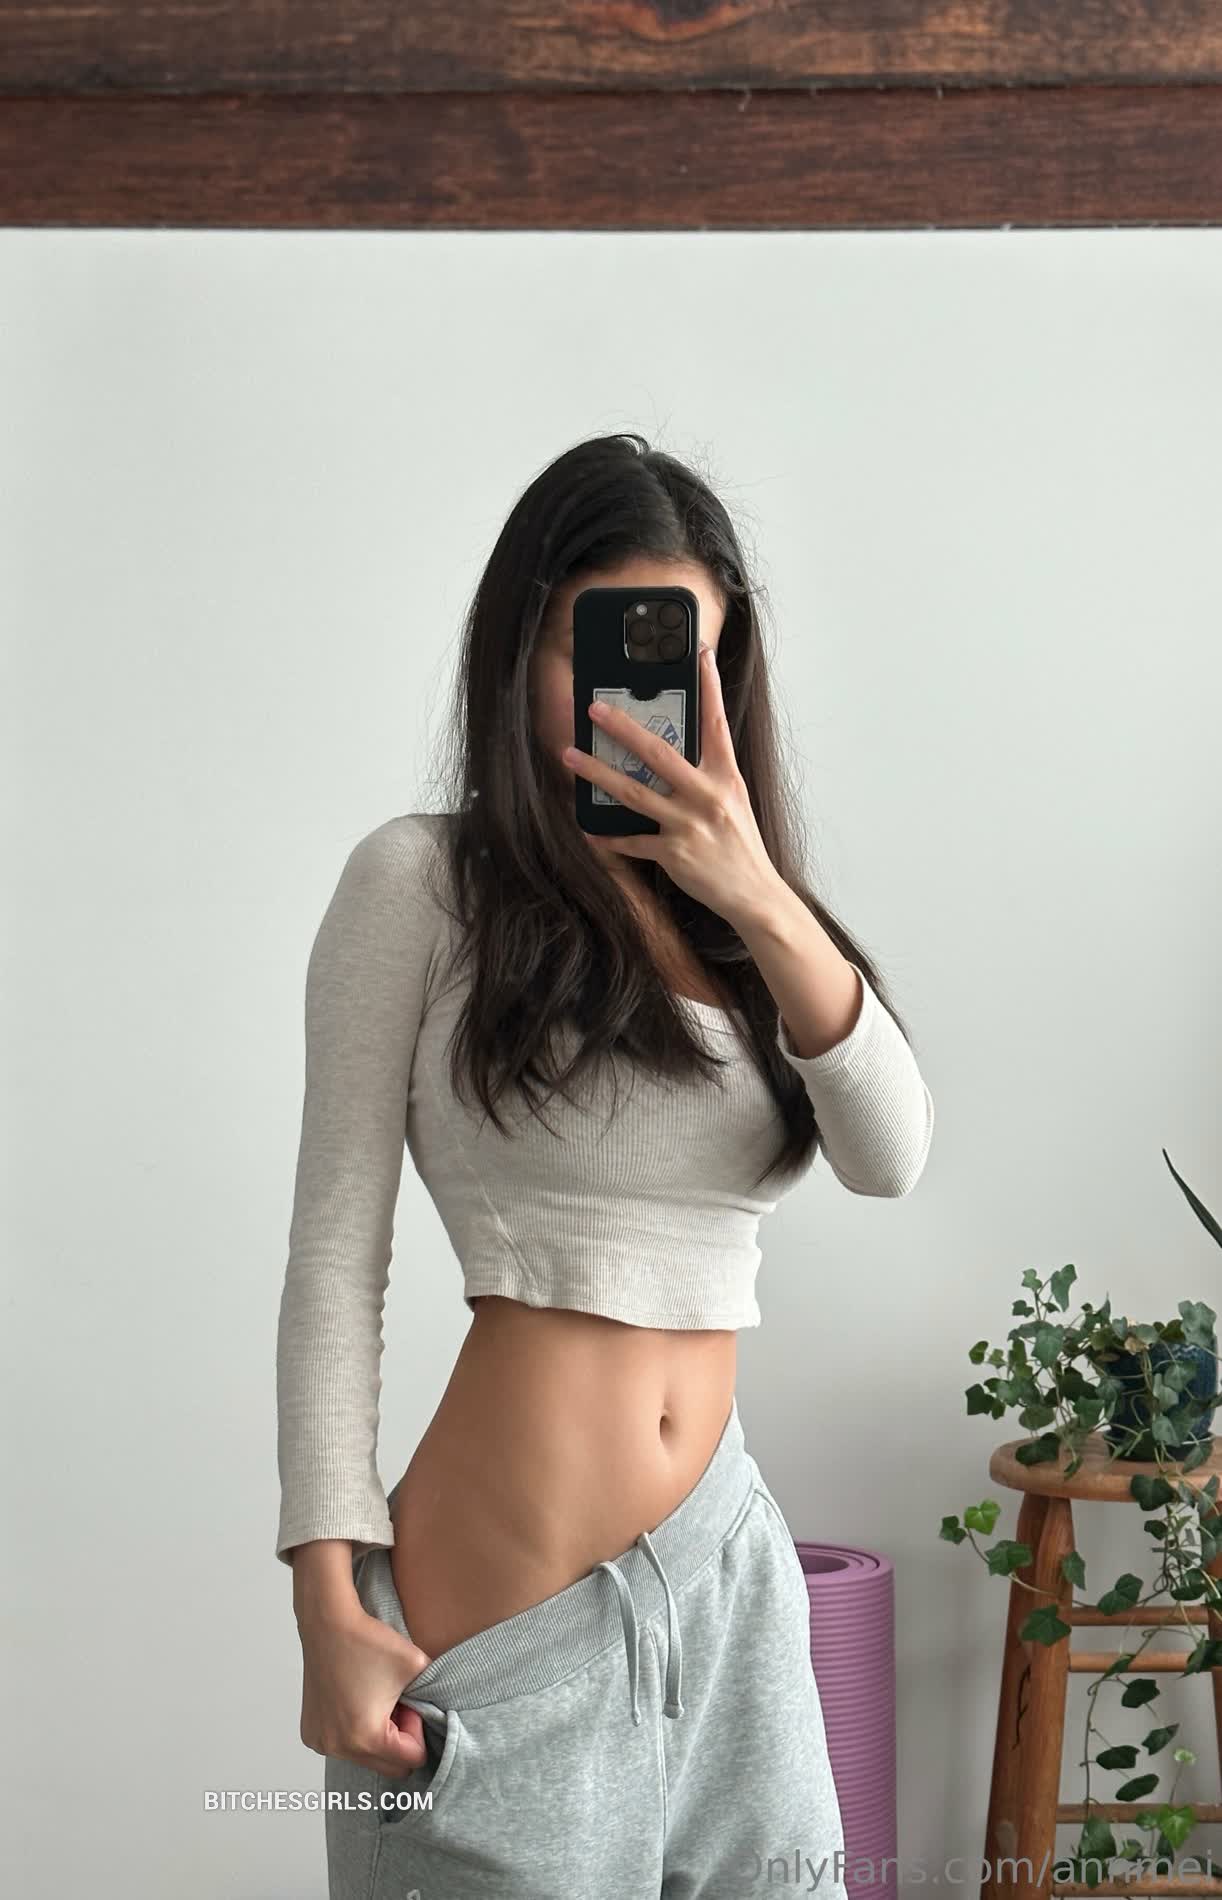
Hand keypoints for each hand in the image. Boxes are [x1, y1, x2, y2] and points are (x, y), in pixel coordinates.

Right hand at [297, 1599, 433, 1779]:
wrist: (329, 1623)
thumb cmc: (369, 1641)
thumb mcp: (418, 1666)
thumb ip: (433, 1697)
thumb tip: (436, 1719)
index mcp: (367, 1738)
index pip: (410, 1760)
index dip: (416, 1730)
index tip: (407, 1702)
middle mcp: (339, 1748)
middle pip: (388, 1766)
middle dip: (398, 1739)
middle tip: (395, 1704)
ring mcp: (321, 1743)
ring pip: (365, 1758)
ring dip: (376, 1737)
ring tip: (374, 1700)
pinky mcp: (311, 1734)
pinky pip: (344, 1747)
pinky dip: (355, 1732)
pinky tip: (354, 1701)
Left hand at [563, 642, 783, 928]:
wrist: (755, 895)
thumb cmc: (741, 846)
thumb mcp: (734, 801)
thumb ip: (709, 776)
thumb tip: (675, 754)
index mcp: (726, 777)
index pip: (716, 722)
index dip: (709, 686)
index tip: (699, 654)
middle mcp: (708, 795)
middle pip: (659, 753)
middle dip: (623, 727)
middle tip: (595, 709)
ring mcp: (689, 824)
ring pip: (634, 792)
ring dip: (597, 772)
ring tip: (571, 756)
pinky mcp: (674, 853)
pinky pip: (633, 841)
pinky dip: (609, 837)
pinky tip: (589, 829)